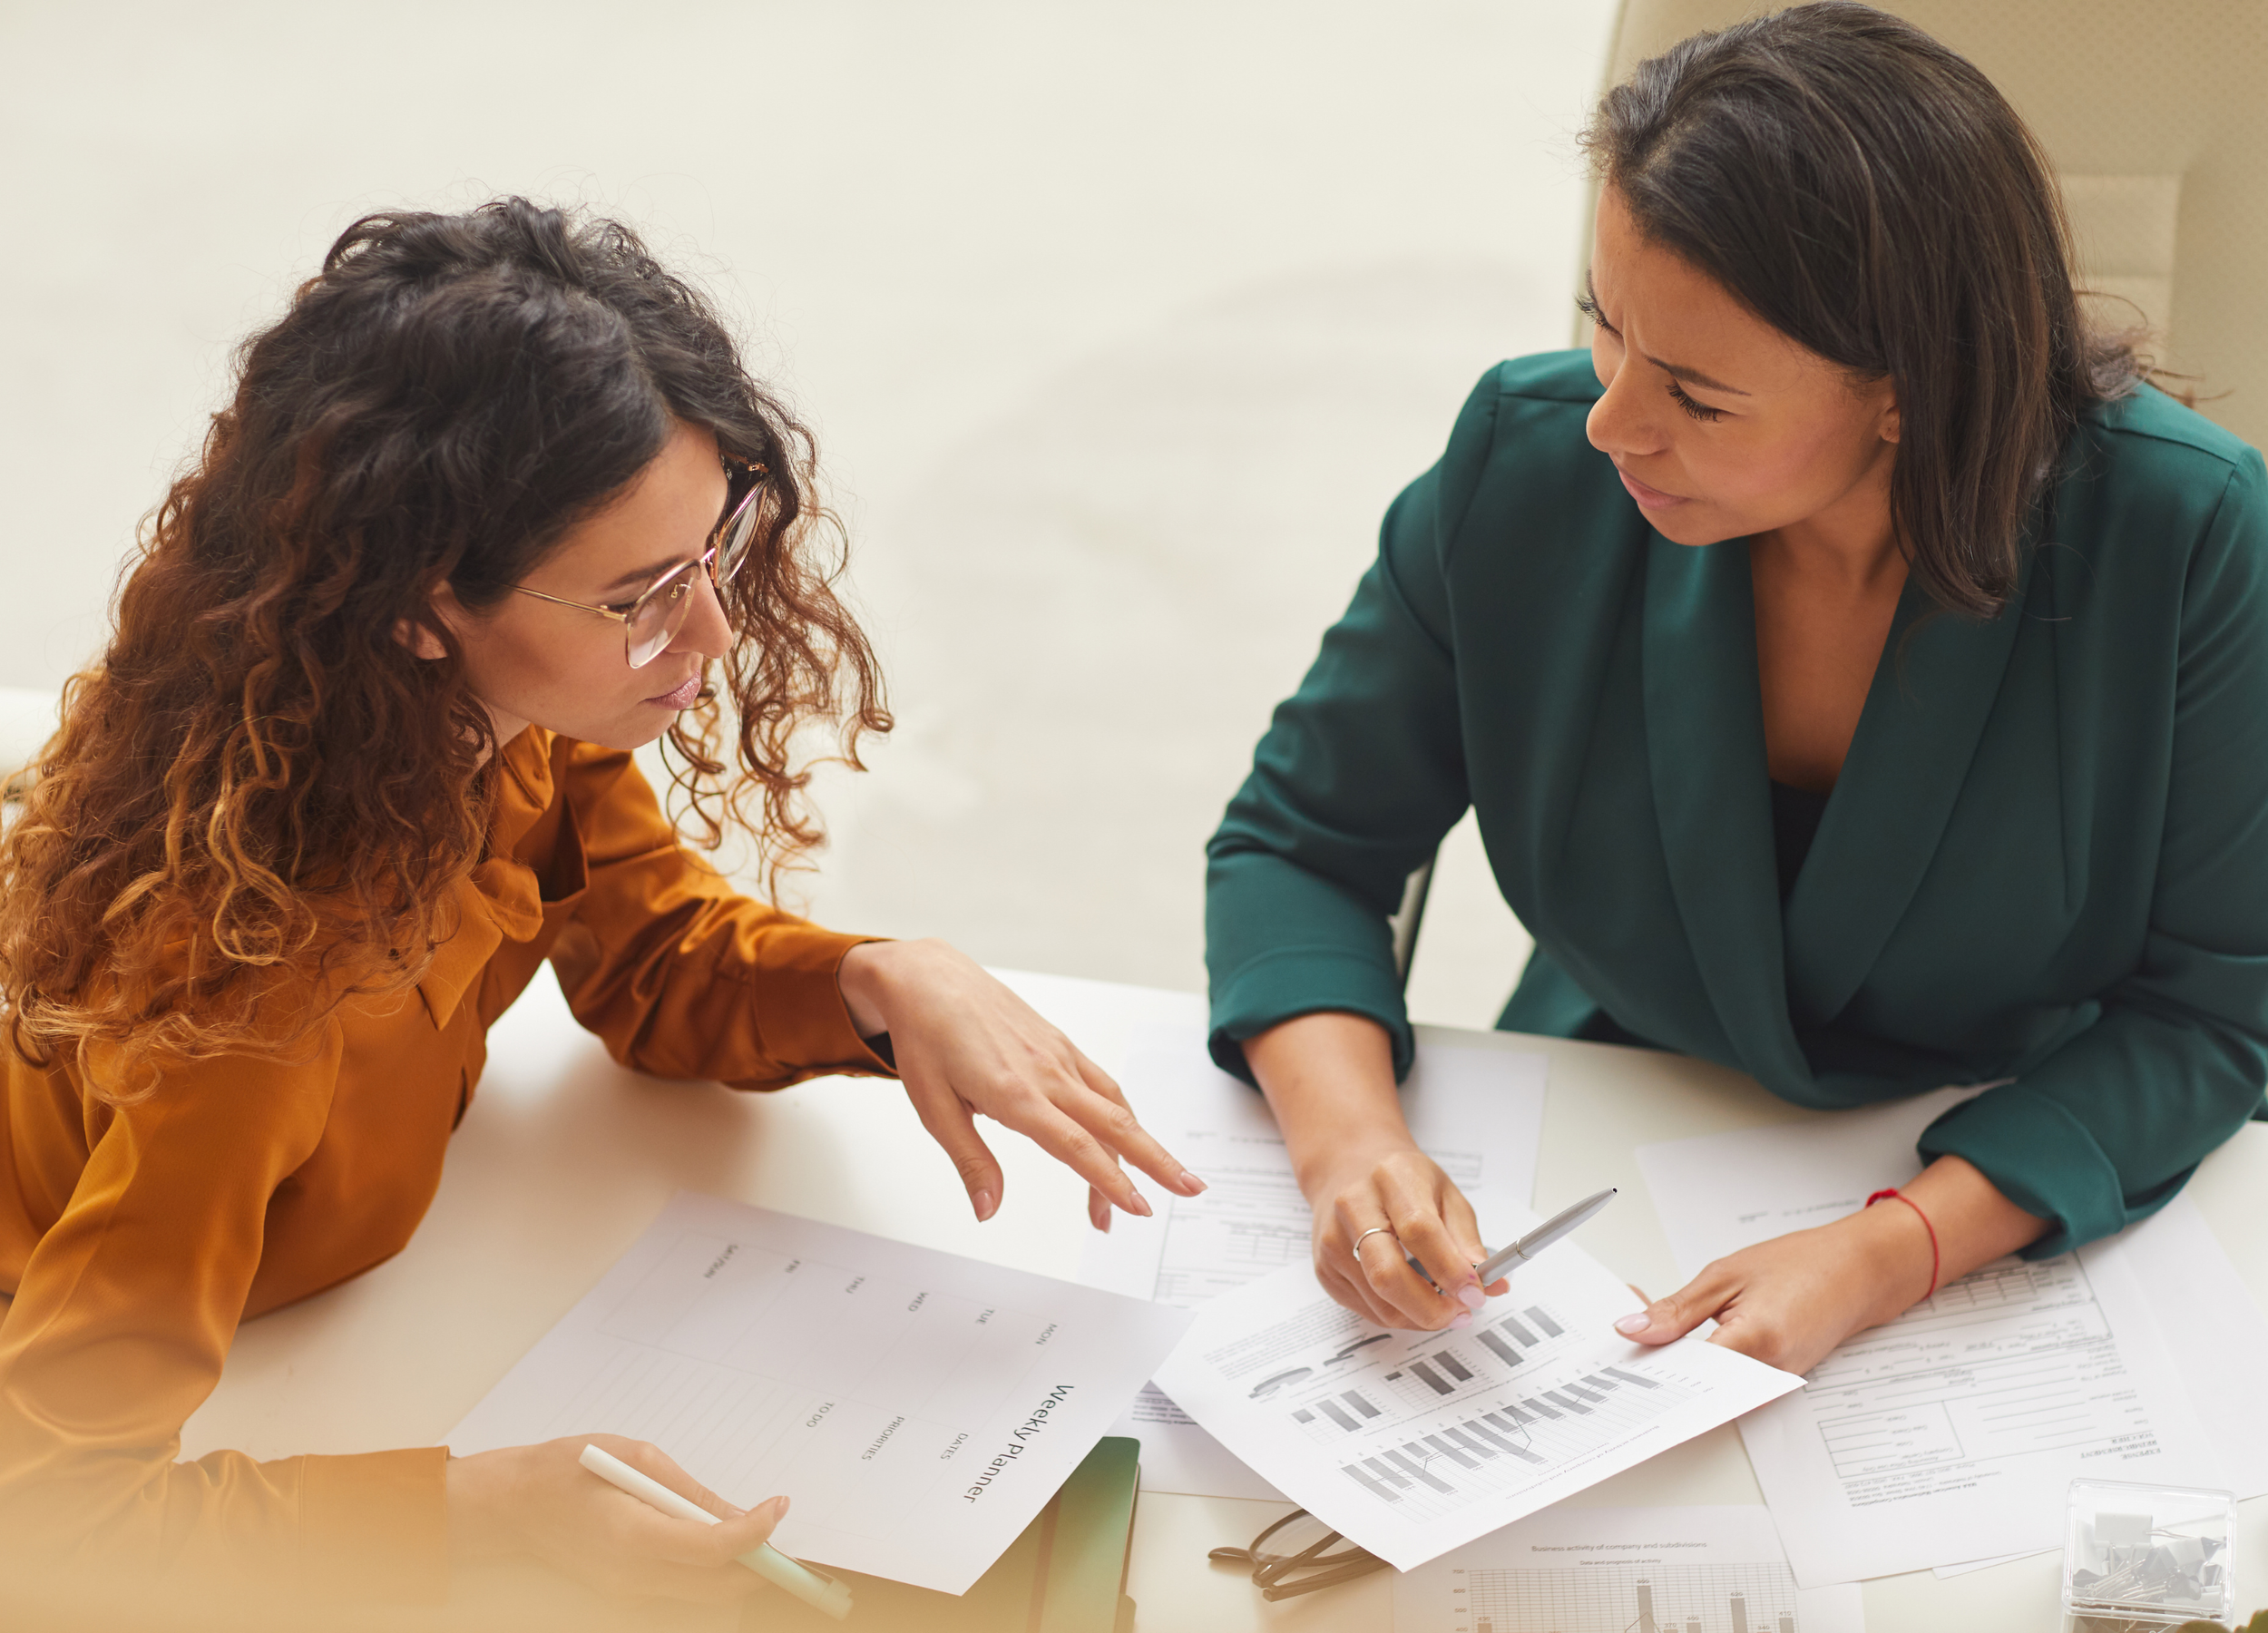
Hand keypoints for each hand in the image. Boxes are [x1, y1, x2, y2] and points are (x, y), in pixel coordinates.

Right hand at [446, 1434, 784, 1603]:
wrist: (511, 1505)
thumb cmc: (567, 1469)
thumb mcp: (637, 1456)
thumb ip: (690, 1490)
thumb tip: (736, 1513)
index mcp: (634, 1534)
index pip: (714, 1548)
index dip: (757, 1531)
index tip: (779, 1506)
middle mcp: (632, 1574)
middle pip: (718, 1585)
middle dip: (758, 1561)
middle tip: (773, 1522)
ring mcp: (627, 1591)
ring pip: (703, 1596)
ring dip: (735, 1570)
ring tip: (745, 1530)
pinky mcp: (623, 1593)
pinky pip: (680, 1592)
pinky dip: (706, 1572)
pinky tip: (707, 1539)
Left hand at [835, 939, 1203, 1224]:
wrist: (929, 979)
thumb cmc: (926, 1038)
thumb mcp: (933, 1108)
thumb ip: (970, 1161)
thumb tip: (988, 1210)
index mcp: (1013, 1093)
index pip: (1074, 1145)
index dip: (1110, 1179)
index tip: (1137, 1207)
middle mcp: (1045, 1073)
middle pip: (1114, 1123)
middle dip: (1157, 1161)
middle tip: (1190, 1189)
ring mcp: (1058, 1057)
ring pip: (1114, 1104)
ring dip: (1143, 1143)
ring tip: (1159, 1178)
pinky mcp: (1060, 1045)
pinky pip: (1102, 1083)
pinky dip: (1123, 1113)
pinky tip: (1126, 1133)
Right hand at [1306, 1141, 1509, 1330]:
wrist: (1347, 1168)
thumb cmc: (1400, 1181)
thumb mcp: (1444, 1193)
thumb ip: (1467, 1240)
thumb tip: (1492, 1284)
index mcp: (1390, 1178)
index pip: (1419, 1231)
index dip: (1450, 1269)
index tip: (1476, 1293)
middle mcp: (1352, 1207)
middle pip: (1388, 1275)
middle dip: (1432, 1308)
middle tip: (1462, 1313)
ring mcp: (1333, 1242)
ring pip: (1379, 1303)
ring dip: (1420, 1318)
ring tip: (1445, 1309)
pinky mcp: (1324, 1270)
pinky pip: (1367, 1310)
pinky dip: (1400, 1316)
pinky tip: (1416, 1302)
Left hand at [1611, 1155, 2049, 1374]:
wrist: (1860, 1270)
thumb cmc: (1802, 1264)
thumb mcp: (1725, 1274)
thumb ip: (1676, 1311)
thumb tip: (1632, 1331)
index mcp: (1754, 1342)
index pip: (1683, 1375)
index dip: (1644, 1369)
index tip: (1611, 1363)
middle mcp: (1767, 1374)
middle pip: (1693, 1388)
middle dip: (1654, 1371)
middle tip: (1622, 1349)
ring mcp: (1774, 1384)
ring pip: (1708, 1390)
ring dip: (1677, 1371)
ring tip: (1648, 1345)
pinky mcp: (1775, 1383)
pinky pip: (1727, 1386)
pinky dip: (1701, 1370)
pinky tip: (1681, 1350)